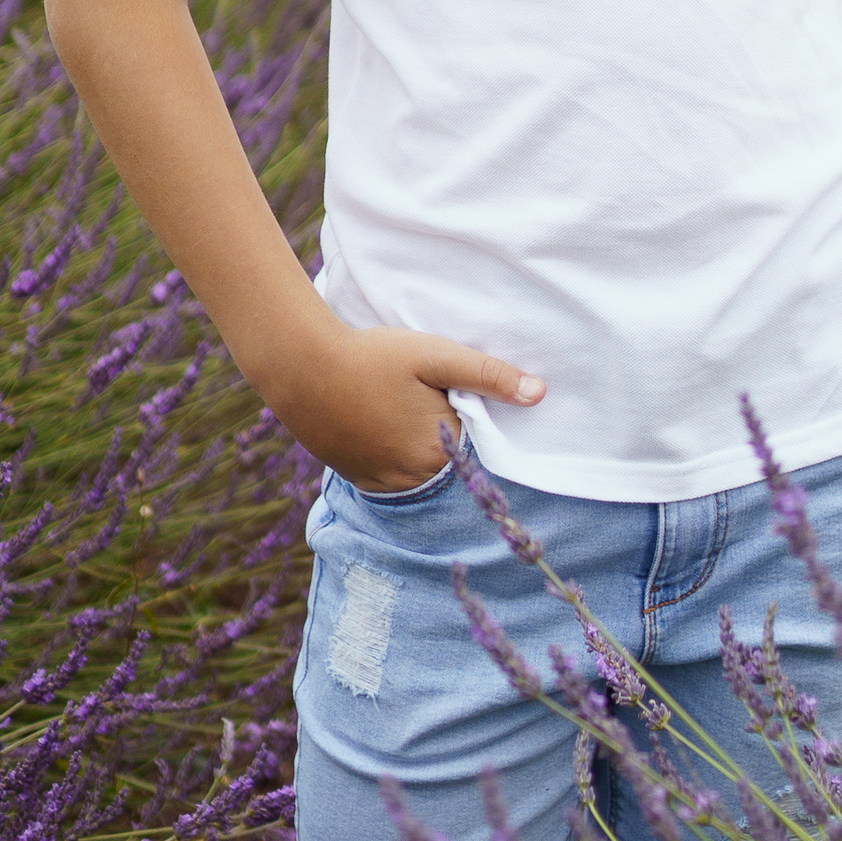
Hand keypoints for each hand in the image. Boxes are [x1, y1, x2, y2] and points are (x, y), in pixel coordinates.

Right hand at [255, 310, 544, 490]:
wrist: (301, 368)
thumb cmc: (372, 357)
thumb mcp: (435, 356)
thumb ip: (488, 375)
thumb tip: (540, 394)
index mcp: (439, 452)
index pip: (480, 450)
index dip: (478, 425)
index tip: (464, 403)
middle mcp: (414, 479)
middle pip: (452, 465)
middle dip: (452, 440)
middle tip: (430, 405)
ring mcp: (383, 484)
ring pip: (423, 474)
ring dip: (425, 453)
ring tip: (408, 415)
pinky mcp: (359, 479)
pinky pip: (394, 478)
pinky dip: (399, 460)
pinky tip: (388, 428)